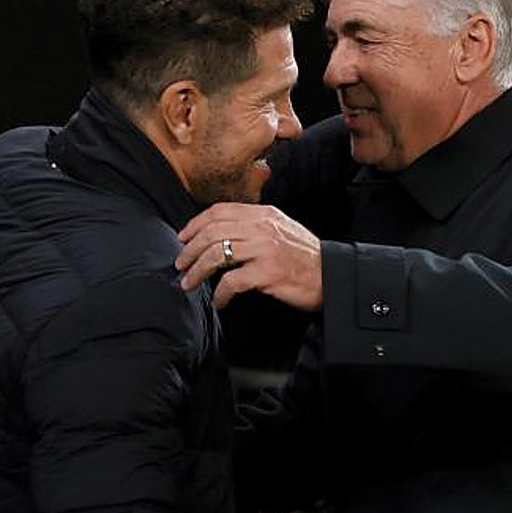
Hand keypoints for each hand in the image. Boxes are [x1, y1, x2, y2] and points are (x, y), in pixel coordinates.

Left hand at [175, 203, 322, 310]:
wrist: (331, 275)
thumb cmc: (305, 257)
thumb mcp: (281, 228)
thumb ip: (255, 226)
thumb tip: (222, 234)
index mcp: (263, 214)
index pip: (220, 211)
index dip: (195, 224)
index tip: (183, 238)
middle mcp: (262, 227)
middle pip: (212, 232)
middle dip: (190, 250)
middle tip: (180, 264)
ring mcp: (264, 249)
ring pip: (215, 255)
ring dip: (197, 272)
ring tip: (189, 283)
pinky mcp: (266, 273)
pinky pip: (230, 282)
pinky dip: (219, 294)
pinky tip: (218, 301)